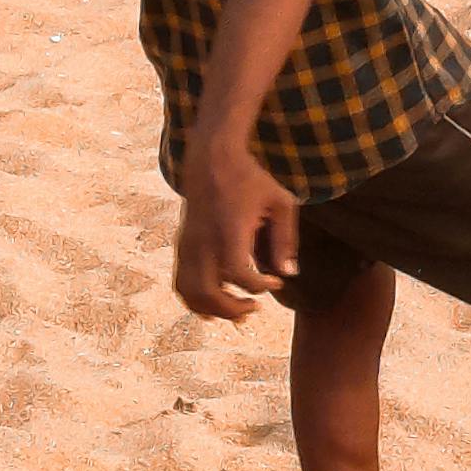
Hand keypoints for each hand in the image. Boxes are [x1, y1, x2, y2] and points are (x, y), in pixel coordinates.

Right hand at [171, 142, 303, 316]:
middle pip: (208, 292)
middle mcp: (204, 241)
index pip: (237, 274)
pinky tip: (217, 302)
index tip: (276, 282)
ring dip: (213, 310)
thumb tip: (288, 274)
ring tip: (237, 311)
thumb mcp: (279, 202)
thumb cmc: (250, 180)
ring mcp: (188, 245)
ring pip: (190, 293)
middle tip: (254, 308)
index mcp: (229, 229)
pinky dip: (196, 300)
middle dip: (232, 309)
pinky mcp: (182, 246)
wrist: (211, 159)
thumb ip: (286, 239)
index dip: (259, 287)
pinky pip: (181, 283)